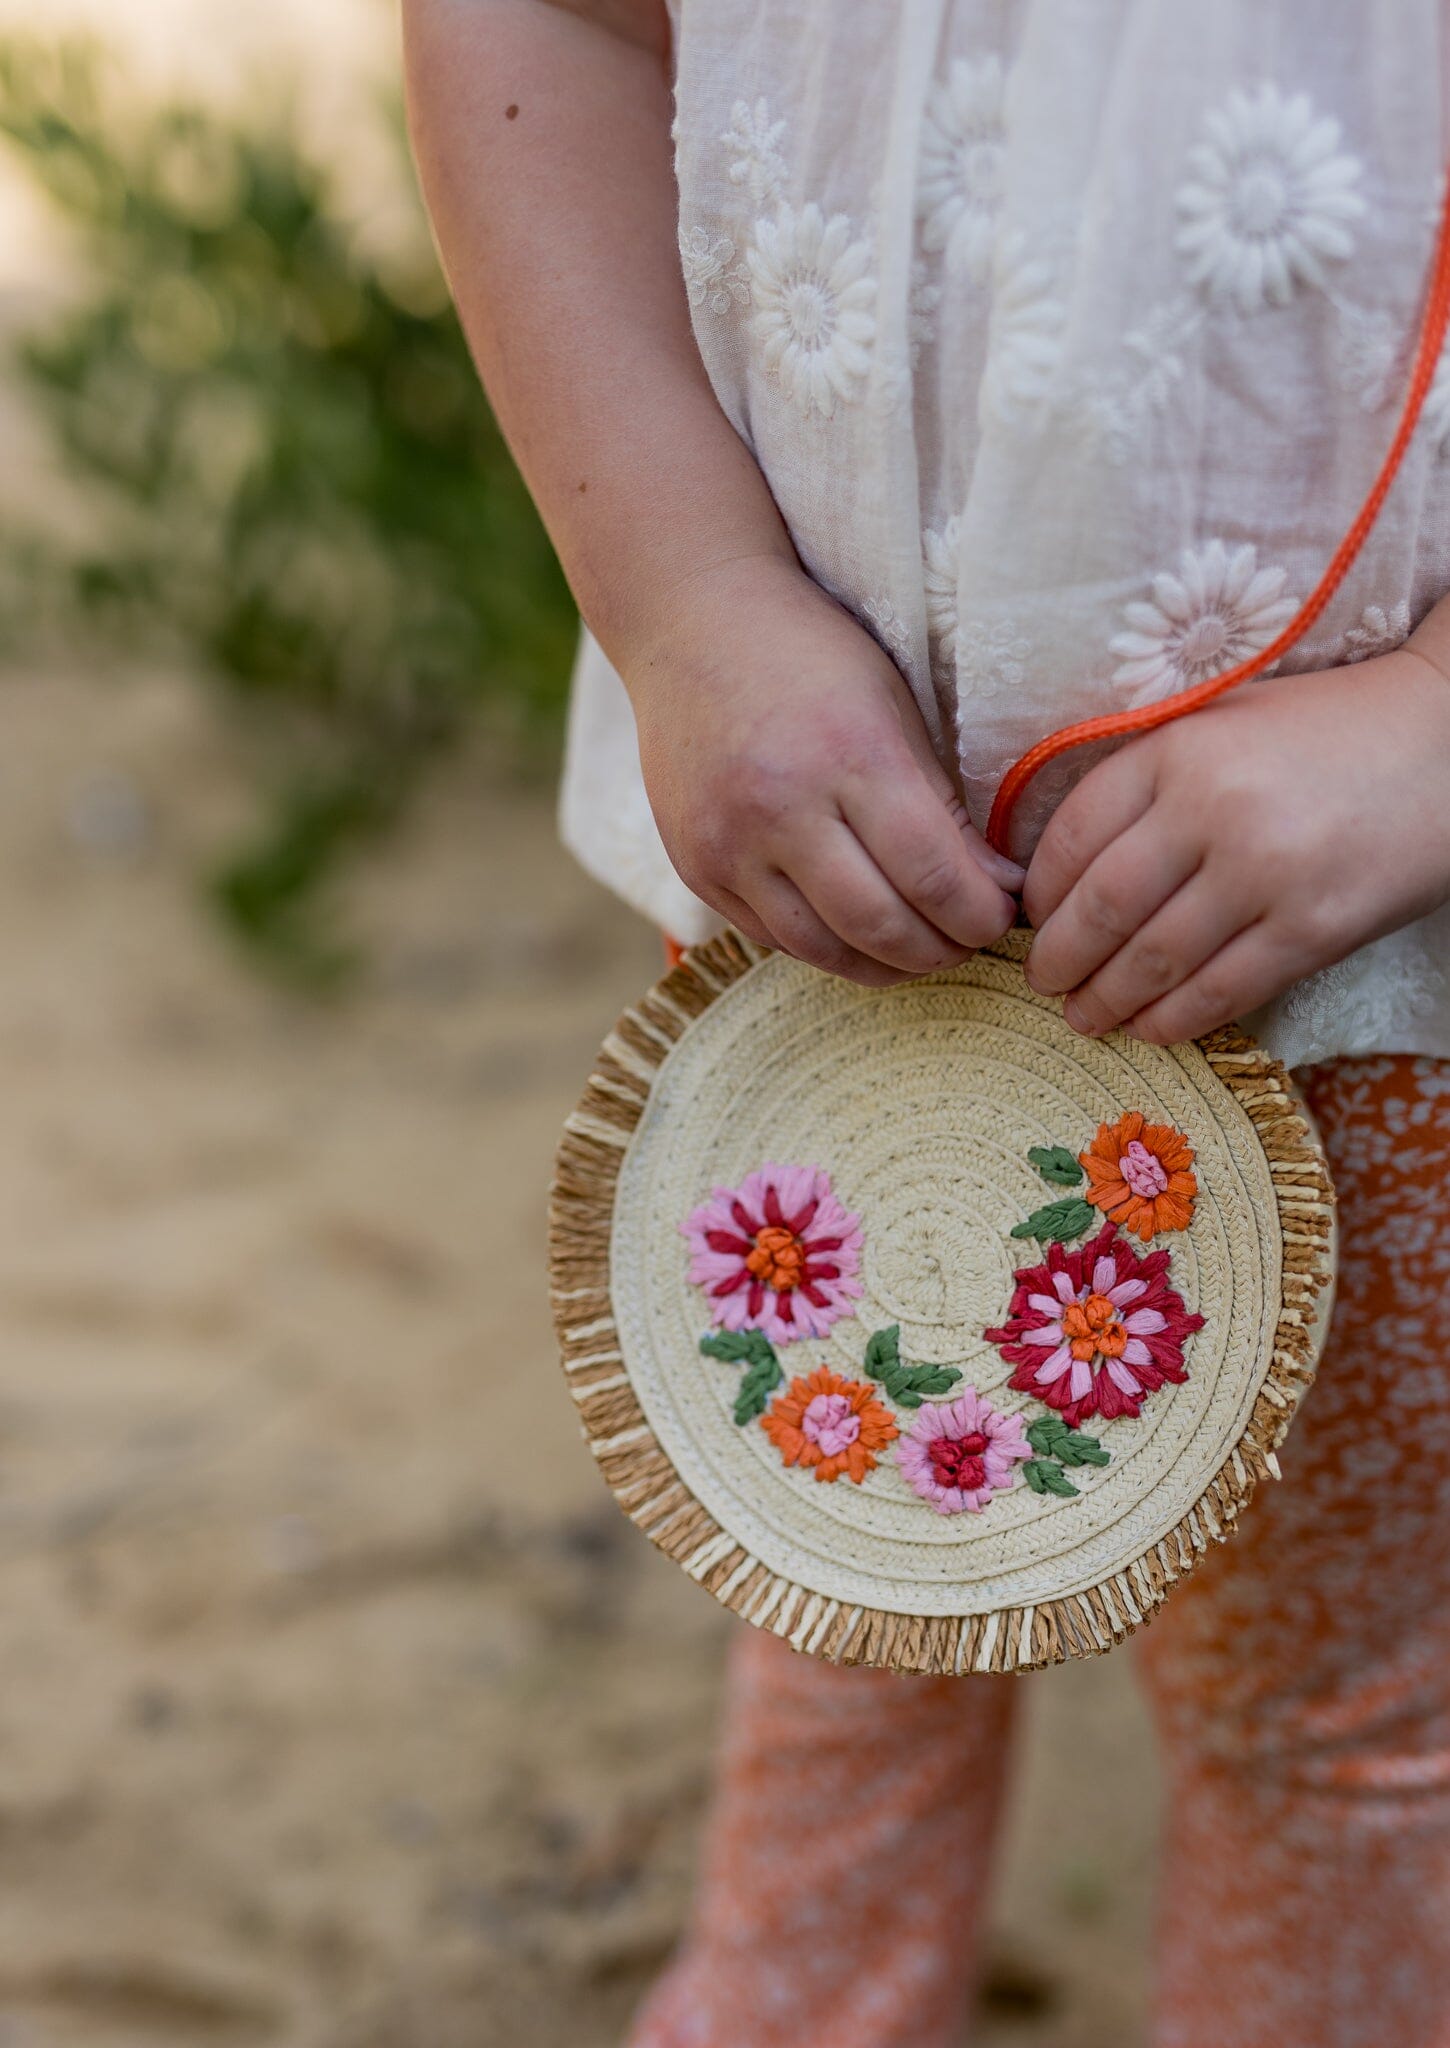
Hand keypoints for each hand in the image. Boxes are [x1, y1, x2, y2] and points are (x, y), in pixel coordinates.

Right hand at [627, 554, 1022, 984]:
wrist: (688, 623)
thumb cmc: (810, 653)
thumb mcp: (893, 706)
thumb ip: (944, 805)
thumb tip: (998, 888)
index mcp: (850, 753)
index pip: (934, 875)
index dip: (982, 914)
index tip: (1004, 914)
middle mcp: (781, 807)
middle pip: (882, 926)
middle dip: (943, 949)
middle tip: (970, 940)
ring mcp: (728, 843)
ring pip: (824, 949)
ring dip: (885, 964)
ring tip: (920, 949)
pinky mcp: (695, 866)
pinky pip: (773, 938)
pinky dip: (826, 947)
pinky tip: (856, 932)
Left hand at [1021, 648, 1449, 1041]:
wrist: (1446, 738)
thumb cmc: (1319, 734)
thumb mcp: (1218, 726)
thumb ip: (1145, 781)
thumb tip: (1059, 867)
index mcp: (1177, 750)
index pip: (1071, 836)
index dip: (1039, 893)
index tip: (1029, 921)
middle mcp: (1213, 809)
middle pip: (1100, 909)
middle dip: (1058, 961)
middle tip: (1042, 984)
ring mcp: (1265, 873)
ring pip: (1153, 962)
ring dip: (1105, 1002)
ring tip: (1085, 1017)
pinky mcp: (1314, 929)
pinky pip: (1221, 992)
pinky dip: (1173, 1021)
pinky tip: (1149, 1028)